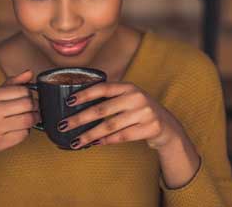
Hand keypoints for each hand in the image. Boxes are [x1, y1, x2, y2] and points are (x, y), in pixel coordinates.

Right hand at [0, 69, 40, 190]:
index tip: (28, 99)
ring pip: (28, 120)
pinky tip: (18, 130)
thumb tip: (30, 73)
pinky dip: (25, 132)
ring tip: (28, 120)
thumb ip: (11, 84)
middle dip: (35, 107)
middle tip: (32, 110)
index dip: (30, 94)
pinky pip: (23, 135)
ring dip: (33, 120)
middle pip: (28, 104)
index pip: (23, 90)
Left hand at [58, 82, 184, 151]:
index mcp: (128, 87)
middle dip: (79, 119)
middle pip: (102, 110)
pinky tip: (96, 143)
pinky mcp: (150, 128)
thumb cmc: (140, 111)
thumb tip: (78, 105)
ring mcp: (145, 113)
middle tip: (64, 125)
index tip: (68, 102)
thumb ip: (111, 99)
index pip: (102, 88)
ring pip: (110, 126)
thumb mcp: (129, 98)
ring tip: (76, 141)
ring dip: (90, 135)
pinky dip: (107, 141)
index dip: (84, 94)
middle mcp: (136, 97)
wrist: (167, 125)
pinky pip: (122, 137)